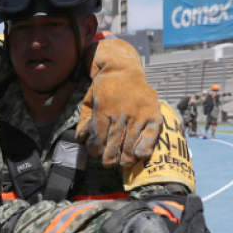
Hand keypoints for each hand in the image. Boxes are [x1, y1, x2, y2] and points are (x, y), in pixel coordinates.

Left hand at [76, 39, 162, 167]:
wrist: (123, 69)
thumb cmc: (104, 87)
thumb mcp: (89, 101)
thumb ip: (85, 120)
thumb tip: (80, 140)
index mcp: (103, 111)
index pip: (98, 137)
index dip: (96, 149)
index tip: (95, 154)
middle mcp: (121, 114)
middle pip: (114, 142)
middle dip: (110, 157)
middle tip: (108, 164)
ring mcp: (138, 114)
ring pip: (131, 141)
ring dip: (126, 156)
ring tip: (123, 163)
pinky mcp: (153, 113)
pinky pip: (150, 134)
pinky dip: (145, 146)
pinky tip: (140, 155)